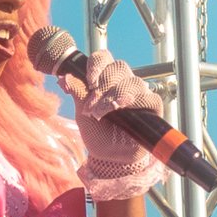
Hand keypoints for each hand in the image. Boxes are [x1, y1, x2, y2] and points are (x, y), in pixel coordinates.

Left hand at [73, 49, 162, 198]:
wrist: (110, 158)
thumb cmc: (98, 134)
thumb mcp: (82, 114)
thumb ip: (77, 94)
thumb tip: (64, 77)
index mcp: (105, 79)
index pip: (104, 58)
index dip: (96, 64)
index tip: (89, 81)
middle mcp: (123, 82)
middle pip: (119, 66)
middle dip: (104, 83)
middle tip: (92, 102)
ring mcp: (139, 94)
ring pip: (133, 81)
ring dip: (114, 95)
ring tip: (101, 113)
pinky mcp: (152, 107)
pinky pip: (149, 97)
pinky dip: (135, 101)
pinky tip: (121, 109)